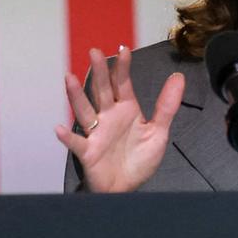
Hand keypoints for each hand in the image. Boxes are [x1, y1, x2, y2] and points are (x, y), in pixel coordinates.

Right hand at [54, 45, 184, 192]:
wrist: (128, 189)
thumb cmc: (138, 160)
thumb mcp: (158, 132)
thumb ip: (166, 106)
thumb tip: (178, 77)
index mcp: (126, 110)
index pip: (122, 84)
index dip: (122, 67)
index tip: (123, 49)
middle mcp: (109, 117)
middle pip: (101, 91)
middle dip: (98, 72)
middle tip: (94, 52)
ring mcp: (96, 133)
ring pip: (85, 111)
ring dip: (76, 95)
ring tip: (69, 78)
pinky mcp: (89, 152)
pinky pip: (77, 143)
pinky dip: (68, 137)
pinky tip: (60, 128)